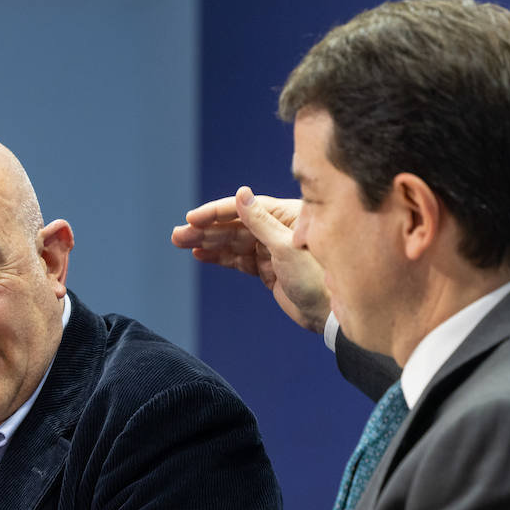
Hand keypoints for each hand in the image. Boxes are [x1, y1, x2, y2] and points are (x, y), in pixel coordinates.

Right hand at [171, 187, 329, 332]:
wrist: (331, 315)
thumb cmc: (318, 277)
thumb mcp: (286, 247)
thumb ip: (260, 221)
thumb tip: (241, 193)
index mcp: (287, 216)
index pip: (245, 208)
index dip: (217, 212)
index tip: (193, 218)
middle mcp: (279, 230)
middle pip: (235, 225)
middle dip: (206, 230)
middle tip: (178, 235)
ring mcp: (272, 251)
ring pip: (234, 243)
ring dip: (208, 242)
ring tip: (181, 243)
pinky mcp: (269, 271)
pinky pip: (239, 260)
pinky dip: (221, 257)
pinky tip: (201, 255)